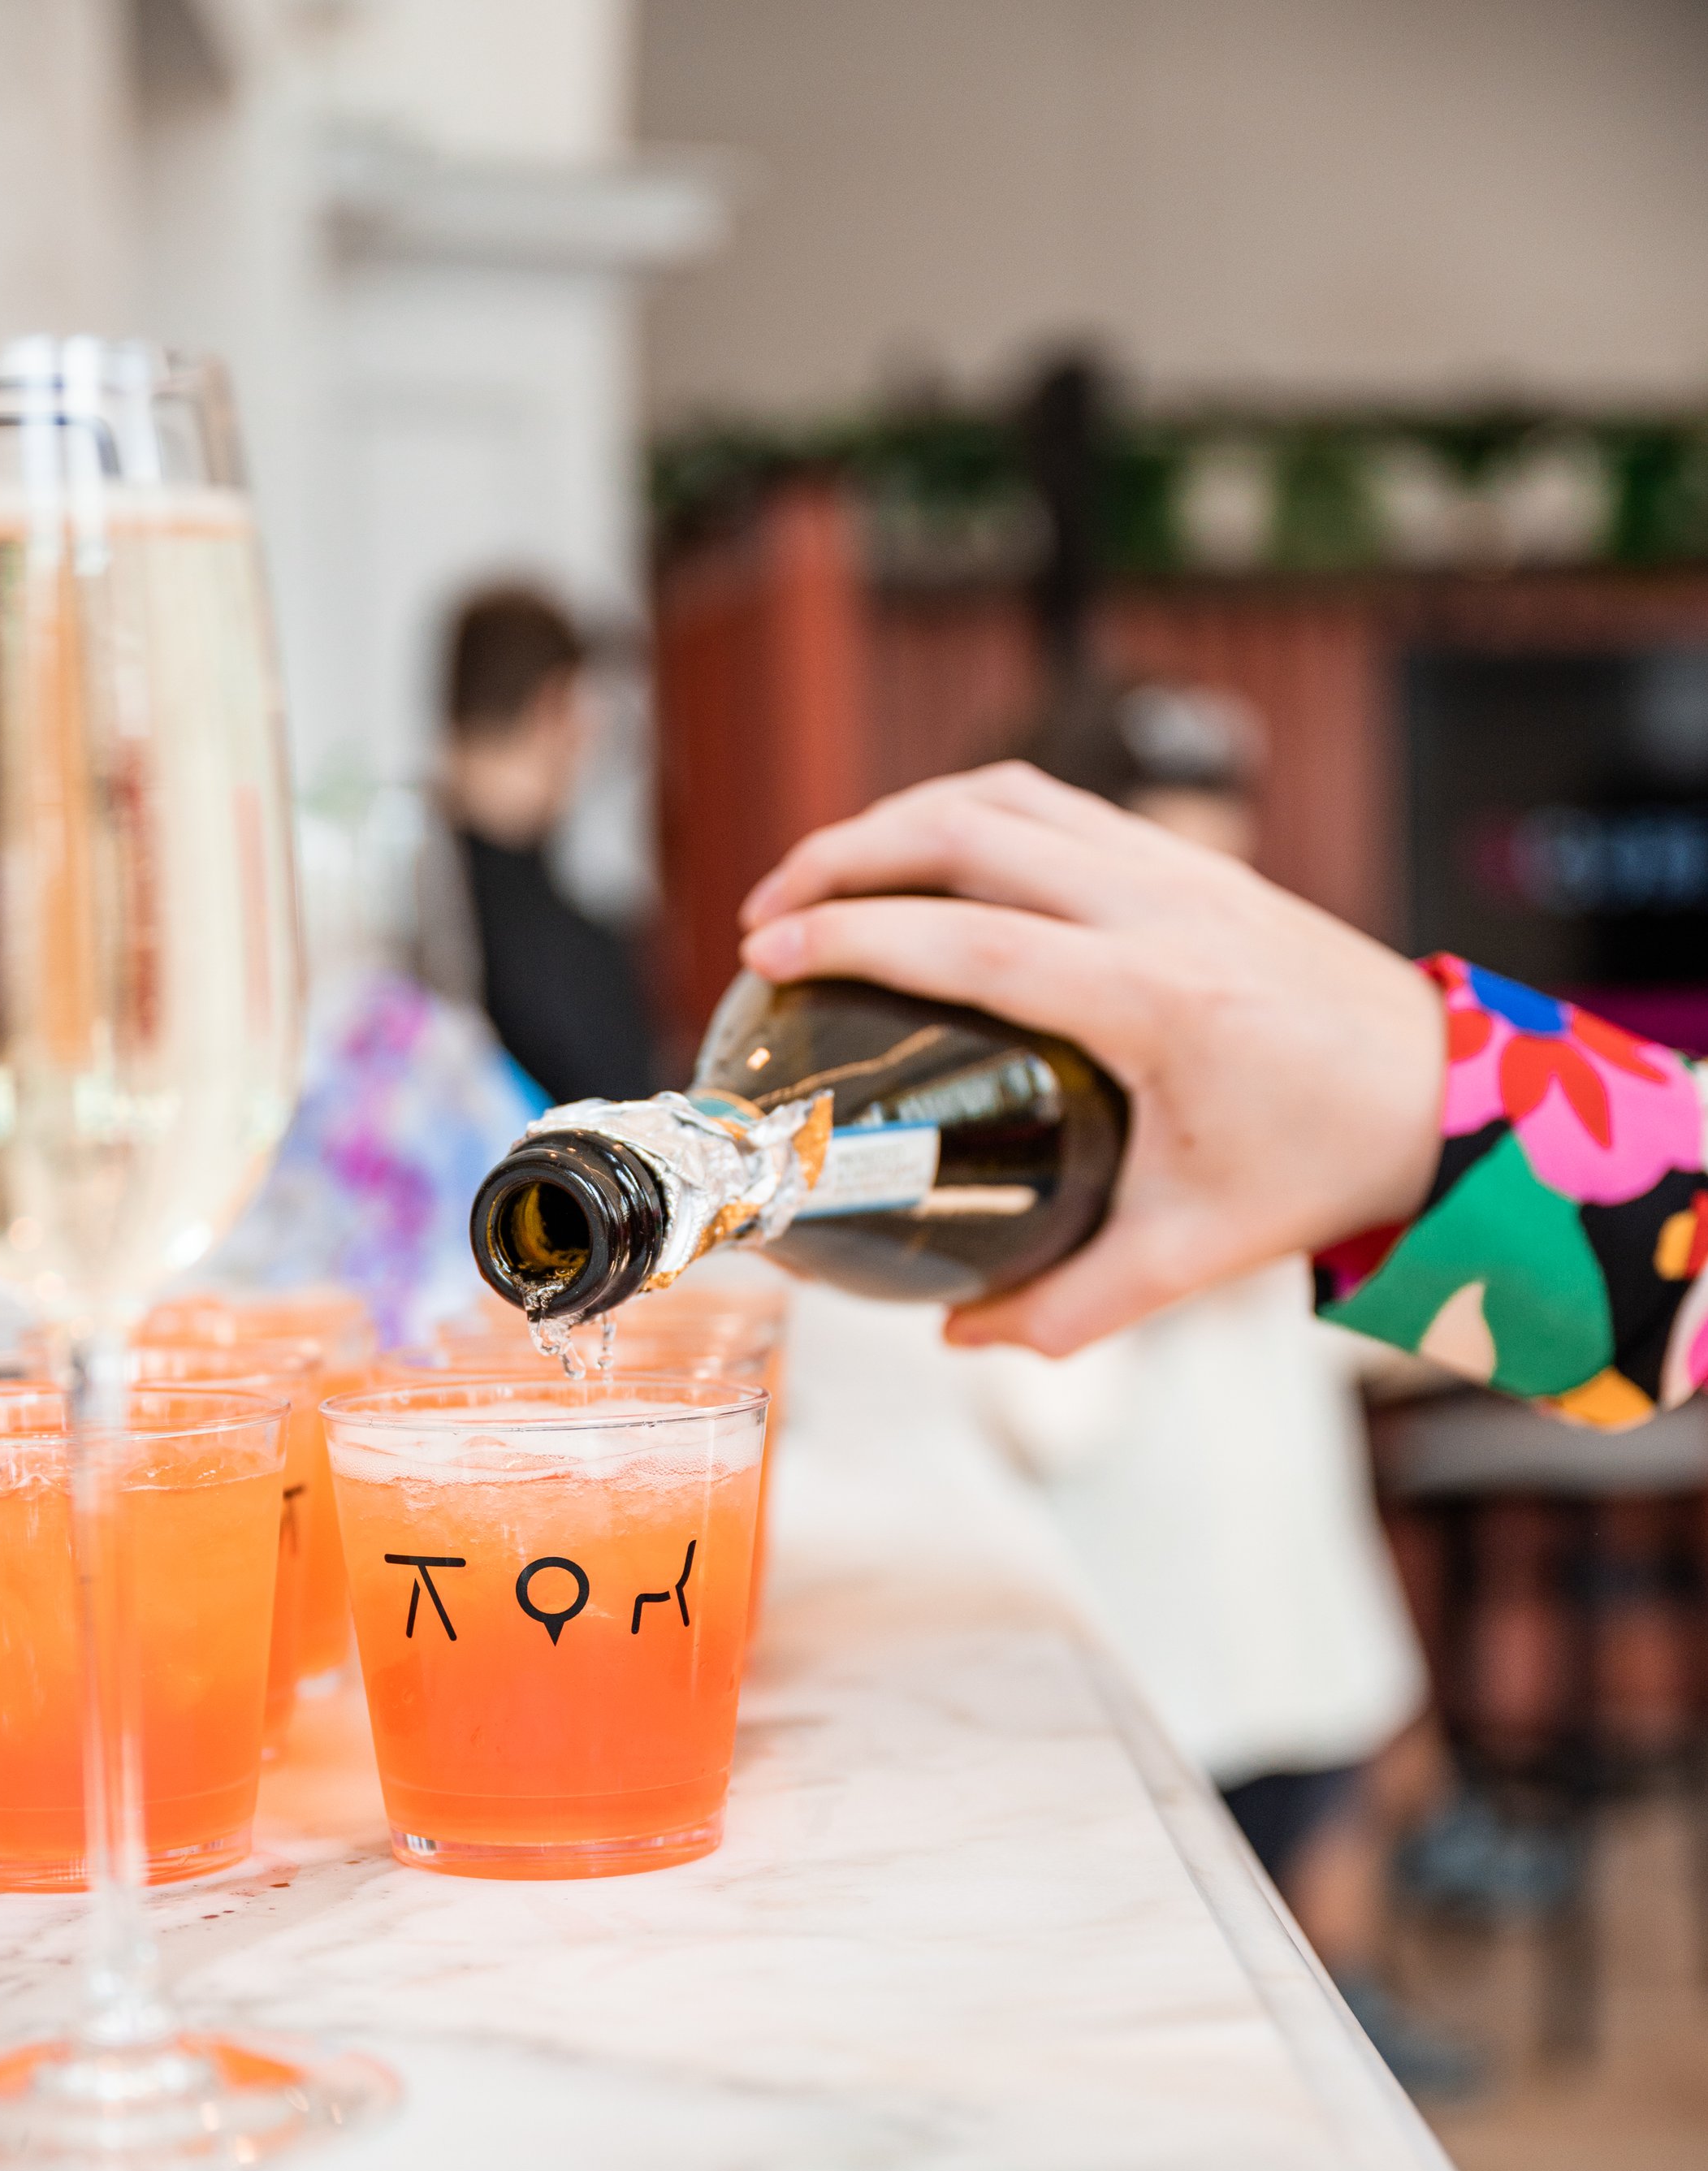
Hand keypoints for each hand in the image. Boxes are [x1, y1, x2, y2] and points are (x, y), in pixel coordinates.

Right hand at [739, 763, 1444, 1353]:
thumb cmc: (1318, 1169)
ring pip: (1007, 796)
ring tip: (822, 876)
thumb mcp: (1193, 1255)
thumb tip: (957, 1337)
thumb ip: (1069, 1305)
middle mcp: (1162, 907)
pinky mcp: (1188, 854)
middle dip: (846, 854)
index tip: (768, 947)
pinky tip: (918, 861)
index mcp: (1157, 1000)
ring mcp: (1178, 865)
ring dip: (898, 819)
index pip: (972, 940)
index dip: (855, 934)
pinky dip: (967, 814)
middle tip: (766, 907)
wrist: (1440, 1089)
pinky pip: (1054, 802)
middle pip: (967, 831)